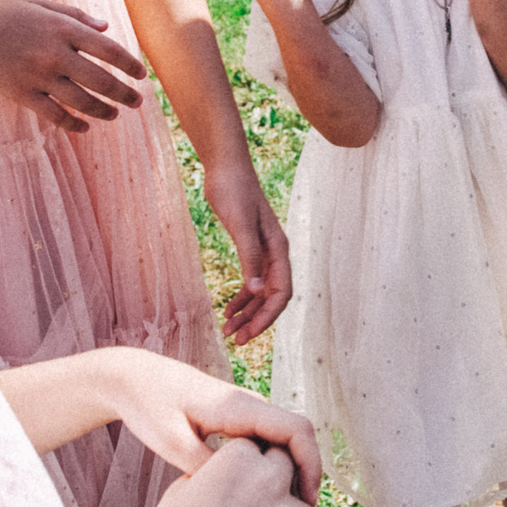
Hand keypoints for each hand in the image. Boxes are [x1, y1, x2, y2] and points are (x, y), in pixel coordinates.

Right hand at [0, 0, 144, 133]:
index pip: (108, 49)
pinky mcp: (20, 94)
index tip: (141, 74)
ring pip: (81, 102)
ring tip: (114, 115)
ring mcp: (37, 76)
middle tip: (136, 102)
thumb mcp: (38, 3)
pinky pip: (53, 114)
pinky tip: (83, 127)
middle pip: (101, 80)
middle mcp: (54, 53)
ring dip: (103, 111)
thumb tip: (106, 27)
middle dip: (123, 93)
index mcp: (61, 28)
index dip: (129, 64)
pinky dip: (72, 124)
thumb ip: (74, 16)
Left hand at [102, 347, 324, 501]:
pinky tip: (260, 496)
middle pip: (298, 437)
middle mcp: (250, 404)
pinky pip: (266, 443)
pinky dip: (272, 467)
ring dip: (290, 473)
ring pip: (283, 442)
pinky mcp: (236, 420)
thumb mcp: (171, 441)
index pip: (297, 430)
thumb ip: (205, 467)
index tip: (308, 501)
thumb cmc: (148, 406)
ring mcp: (245, 411)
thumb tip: (238, 495)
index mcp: (240, 406)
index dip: (311, 466)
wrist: (132, 379)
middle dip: (306, 475)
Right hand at [130, 437, 331, 506]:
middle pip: (290, 466)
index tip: (238, 489)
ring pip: (307, 506)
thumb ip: (220, 467)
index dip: (252, 467)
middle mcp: (268, 477)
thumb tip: (243, 463)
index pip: (263, 446)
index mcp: (238, 455)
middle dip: (276, 483)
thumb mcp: (186, 485)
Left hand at [204, 164, 291, 342]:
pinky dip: (242, 297)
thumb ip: (250, 256)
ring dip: (247, 313)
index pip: (281, 293)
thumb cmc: (234, 191)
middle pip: (273, 297)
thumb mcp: (240, 225)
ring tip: (228, 330)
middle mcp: (275, 253)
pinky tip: (227, 308)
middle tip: (235, 339)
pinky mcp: (250, 247)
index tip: (248, 334)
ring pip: (261, 292)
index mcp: (278, 249)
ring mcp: (264, 251)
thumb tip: (257, 290)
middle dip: (256, 320)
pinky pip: (251, 281)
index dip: (267, 317)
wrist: (225, 166)